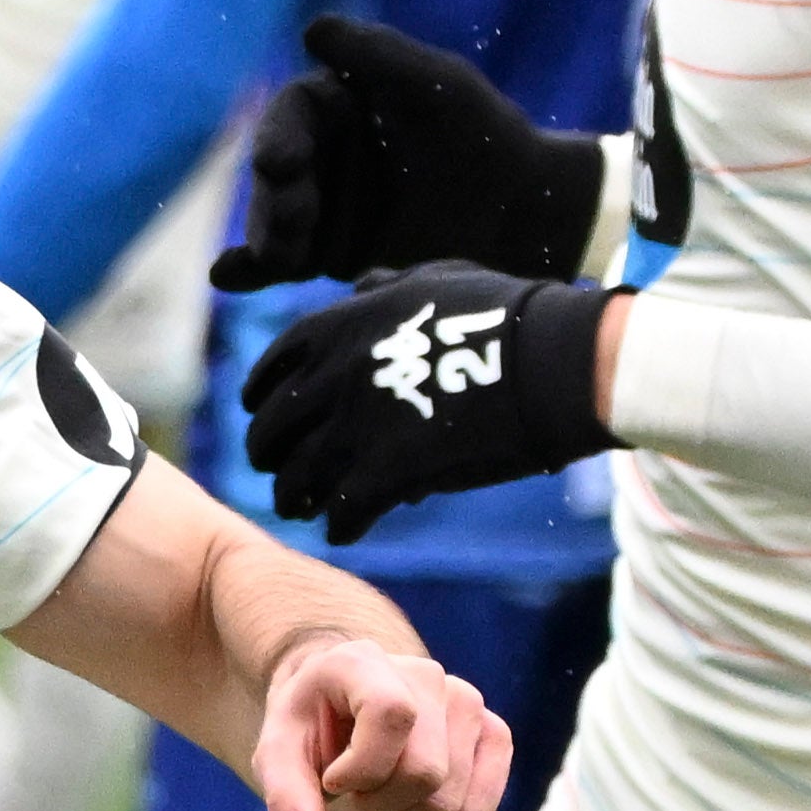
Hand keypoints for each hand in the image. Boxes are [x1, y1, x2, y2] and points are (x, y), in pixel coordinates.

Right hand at [213, 12, 606, 293]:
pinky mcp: (324, 254)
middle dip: (277, 198)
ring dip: (269, 235)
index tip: (279, 162)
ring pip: (274, 219)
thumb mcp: (437, 87)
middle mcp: (319, 151)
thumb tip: (311, 28)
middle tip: (293, 223)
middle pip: (276, 173)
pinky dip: (249, 269)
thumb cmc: (482, 135)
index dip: (279, 136)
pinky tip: (225, 273)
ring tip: (277, 257)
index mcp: (337, 102)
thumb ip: (379, 56)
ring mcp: (318, 204)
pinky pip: (279, 261)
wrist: (519, 212)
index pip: (292, 114)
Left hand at [239, 269, 618, 544]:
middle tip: (274, 470)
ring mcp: (355, 427)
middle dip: (266, 453)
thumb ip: (385, 287)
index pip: (275, 365)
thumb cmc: (505, 316)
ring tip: (300, 508)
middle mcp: (333, 376)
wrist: (552, 362)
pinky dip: (341, 525)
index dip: (260, 393)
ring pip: (296, 477)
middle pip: (273, 428)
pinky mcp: (386, 473)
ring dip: (293, 496)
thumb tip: (360, 285)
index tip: (258, 410)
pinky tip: (348, 531)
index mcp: (339, 326)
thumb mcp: (435, 279)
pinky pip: (343, 512)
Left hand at [250, 626, 512, 810]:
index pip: (394, 714)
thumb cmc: (310, 732)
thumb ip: (286, 797)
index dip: (363, 767)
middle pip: (425, 771)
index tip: (333, 781)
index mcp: (364, 662)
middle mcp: (426, 674)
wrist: (344, 715)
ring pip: (450, 799)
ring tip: (383, 794)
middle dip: (381, 803)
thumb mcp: (279, 756)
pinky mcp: (493, 734)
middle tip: (356, 793)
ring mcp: (466, 703)